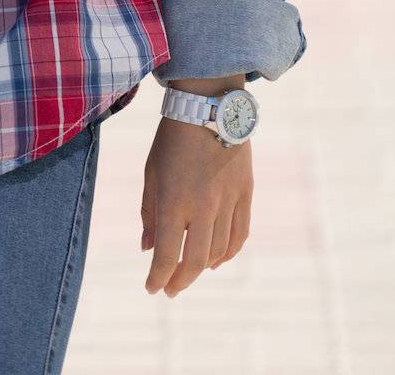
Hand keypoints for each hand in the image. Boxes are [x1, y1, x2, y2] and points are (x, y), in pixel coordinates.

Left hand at [141, 116, 252, 296]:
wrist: (208, 105)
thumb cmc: (171, 139)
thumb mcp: (151, 172)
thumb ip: (149, 213)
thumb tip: (148, 249)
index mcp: (173, 200)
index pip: (166, 254)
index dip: (158, 277)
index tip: (152, 288)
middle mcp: (203, 206)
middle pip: (196, 261)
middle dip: (180, 280)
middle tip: (171, 289)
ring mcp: (228, 201)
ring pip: (220, 252)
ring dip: (205, 269)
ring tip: (191, 272)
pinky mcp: (246, 193)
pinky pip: (241, 234)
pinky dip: (230, 253)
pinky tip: (218, 259)